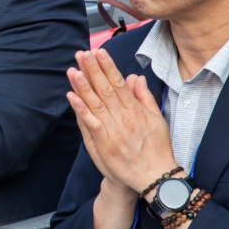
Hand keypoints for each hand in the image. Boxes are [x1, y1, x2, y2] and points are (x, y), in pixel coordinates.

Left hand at [66, 49, 177, 196]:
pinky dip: (81, 110)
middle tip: (82, 54)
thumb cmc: (156, 147)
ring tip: (74, 70)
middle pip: (105, 89)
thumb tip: (135, 77)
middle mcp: (124, 117)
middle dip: (93, 70)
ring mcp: (113, 130)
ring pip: (96, 104)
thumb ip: (144, 97)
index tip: (98, 52)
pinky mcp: (105, 144)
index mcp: (136, 110)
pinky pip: (91, 124)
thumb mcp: (157, 119)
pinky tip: (72, 97)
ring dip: (83, 86)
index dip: (108, 67)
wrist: (154, 176)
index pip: (119, 83)